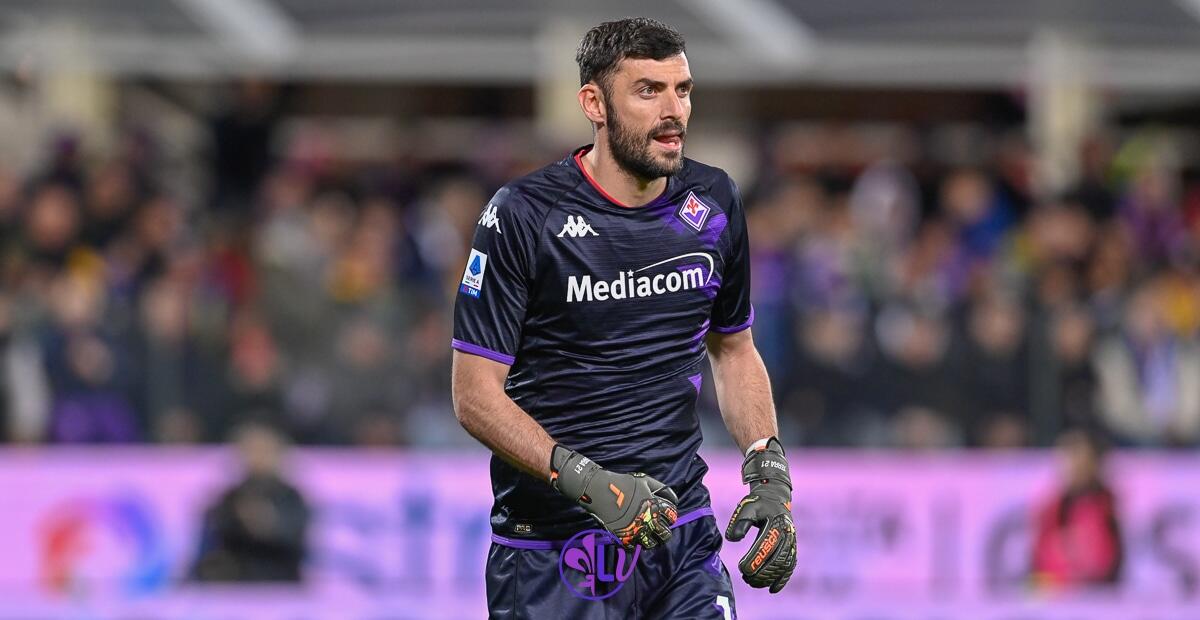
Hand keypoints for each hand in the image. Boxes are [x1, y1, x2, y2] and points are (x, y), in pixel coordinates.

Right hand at [550, 445, 678, 549]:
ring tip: (648, 534)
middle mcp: (647, 521)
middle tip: (660, 529)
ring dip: (651, 540)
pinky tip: (634, 536)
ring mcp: (635, 531)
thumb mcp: (644, 480)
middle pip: (665, 535)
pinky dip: (635, 544)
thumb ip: (661, 489)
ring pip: (651, 544)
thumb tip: (673, 499)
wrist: (600, 491)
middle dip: (665, 532)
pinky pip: (634, 547)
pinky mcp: (623, 538)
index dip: (671, 516)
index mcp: (655, 506)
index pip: (672, 516)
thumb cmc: (623, 483)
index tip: (668, 516)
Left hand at [726, 437, 796, 592]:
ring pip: (783, 565)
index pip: (765, 545)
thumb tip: (733, 539)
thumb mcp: (747, 507)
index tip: (742, 569)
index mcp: (775, 523)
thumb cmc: (758, 503)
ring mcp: (791, 542)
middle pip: (776, 559)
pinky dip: (782, 580)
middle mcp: (787, 534)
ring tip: (753, 583)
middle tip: (746, 579)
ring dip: (769, 577)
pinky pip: (790, 567)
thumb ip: (739, 522)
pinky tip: (772, 590)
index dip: (755, 559)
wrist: (775, 498)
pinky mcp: (792, 548)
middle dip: (761, 572)